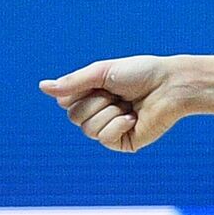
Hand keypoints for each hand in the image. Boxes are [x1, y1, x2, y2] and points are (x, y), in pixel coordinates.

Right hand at [38, 55, 190, 152]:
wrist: (171, 86)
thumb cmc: (141, 74)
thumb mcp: (102, 72)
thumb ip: (73, 82)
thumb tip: (42, 87)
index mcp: (92, 95)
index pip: (66, 102)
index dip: (79, 92)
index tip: (101, 82)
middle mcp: (99, 114)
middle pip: (74, 117)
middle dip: (96, 102)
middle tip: (117, 94)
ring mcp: (111, 130)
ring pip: (88, 129)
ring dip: (108, 113)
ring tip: (128, 105)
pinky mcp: (124, 142)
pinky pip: (105, 139)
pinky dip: (118, 125)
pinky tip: (133, 118)